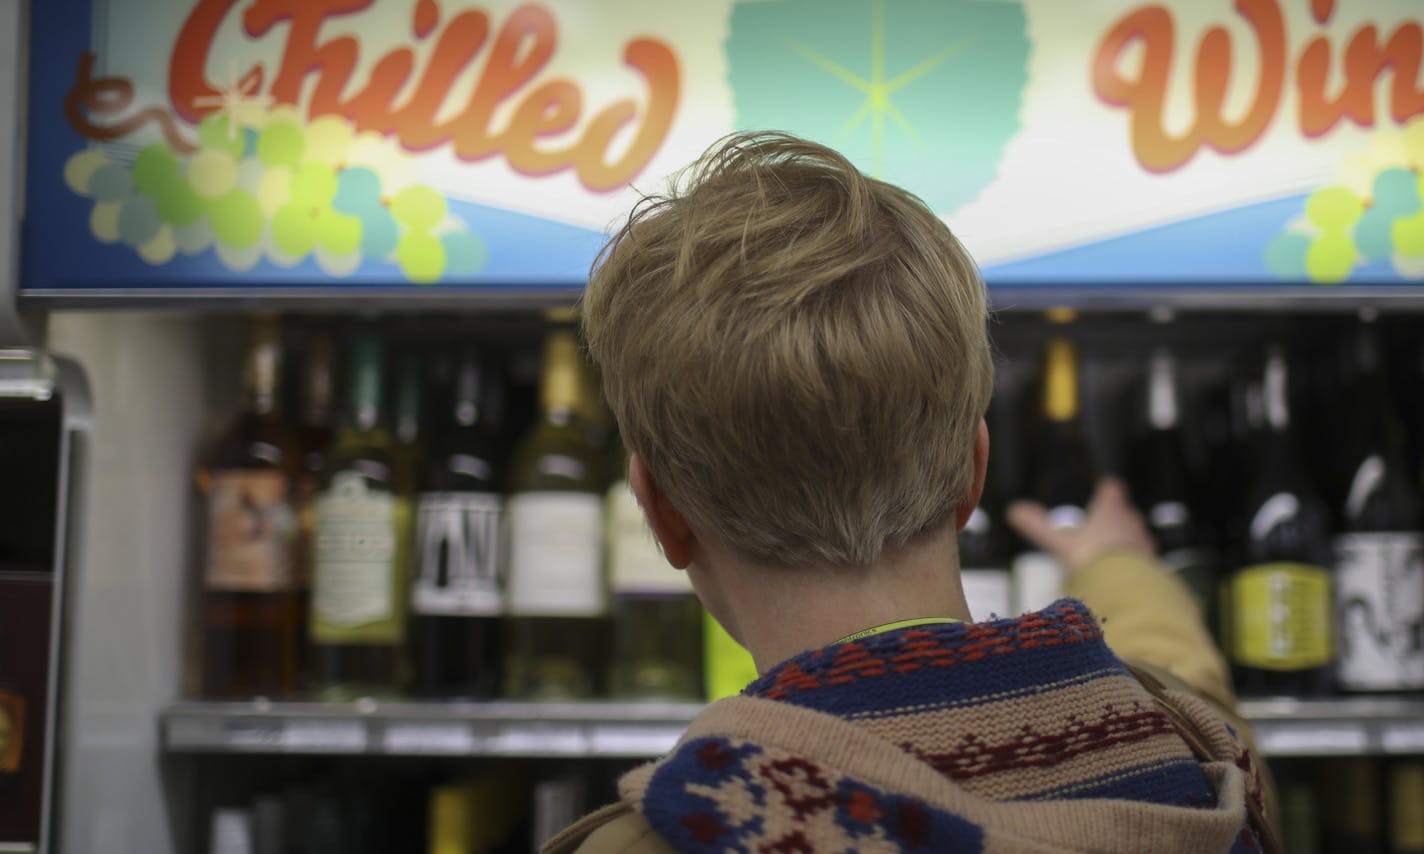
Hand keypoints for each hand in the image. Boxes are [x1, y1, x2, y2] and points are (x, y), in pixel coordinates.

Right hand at [1006, 477, 1156, 572]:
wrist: (1127, 588)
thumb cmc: (1093, 557)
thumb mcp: (1060, 543)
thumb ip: (1038, 526)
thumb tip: (1013, 510)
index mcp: (1110, 511)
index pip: (1112, 490)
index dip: (1107, 490)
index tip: (1104, 489)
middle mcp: (1131, 522)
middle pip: (1126, 512)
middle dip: (1116, 516)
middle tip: (1102, 524)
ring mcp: (1144, 543)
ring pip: (1136, 534)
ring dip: (1126, 539)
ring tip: (1111, 551)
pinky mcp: (1152, 565)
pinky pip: (1142, 558)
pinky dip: (1133, 561)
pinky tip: (1123, 572)